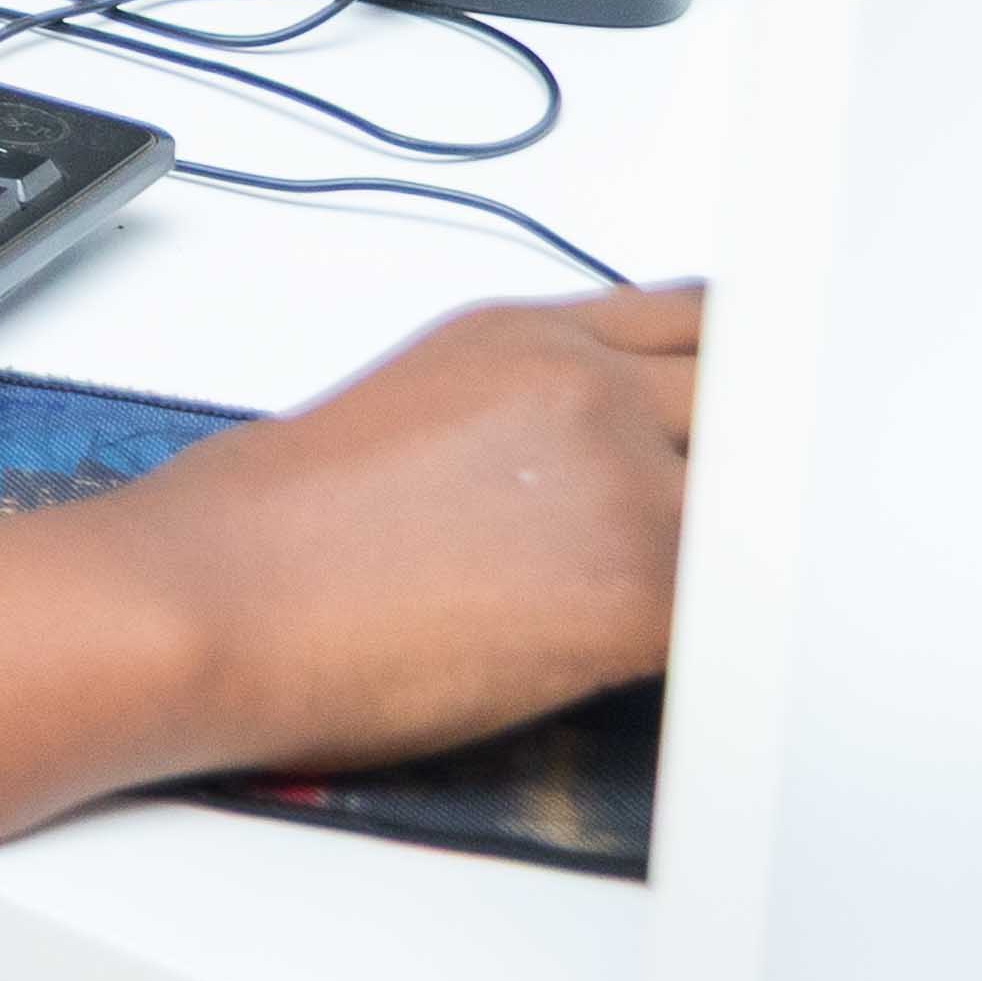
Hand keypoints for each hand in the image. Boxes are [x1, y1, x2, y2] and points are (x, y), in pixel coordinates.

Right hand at [55, 286, 699, 771]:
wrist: (211, 598)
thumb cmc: (262, 532)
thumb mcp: (404, 409)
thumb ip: (523, 411)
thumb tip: (581, 476)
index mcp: (518, 336)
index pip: (695, 322)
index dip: (737, 378)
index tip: (744, 424)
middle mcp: (580, 386)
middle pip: (756, 395)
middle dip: (762, 458)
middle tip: (740, 523)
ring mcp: (620, 480)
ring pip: (769, 500)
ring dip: (757, 547)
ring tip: (708, 602)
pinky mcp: (638, 588)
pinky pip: (748, 605)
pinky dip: (738, 633)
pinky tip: (685, 659)